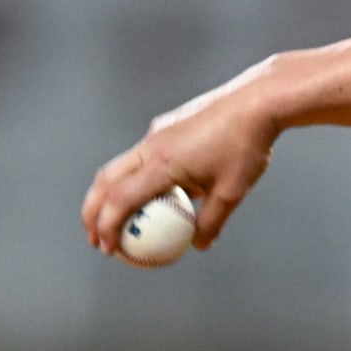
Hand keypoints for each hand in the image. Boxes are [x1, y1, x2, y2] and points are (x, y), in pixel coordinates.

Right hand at [82, 63, 278, 256]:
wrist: (257, 101)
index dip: (107, 227)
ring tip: (117, 218)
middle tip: (97, 238)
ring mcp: (157, 133)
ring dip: (110, 194)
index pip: (120, 200)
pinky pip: (141, 156)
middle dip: (93, 212)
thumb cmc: (246, 145)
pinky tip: (153, 192)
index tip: (108, 249)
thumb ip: (211, 221)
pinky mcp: (166, 126)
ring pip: (120, 166)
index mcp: (162, 164)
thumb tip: (199, 245)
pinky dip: (133, 178)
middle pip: (106, 182)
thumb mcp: (232, 191)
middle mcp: (151, 146)